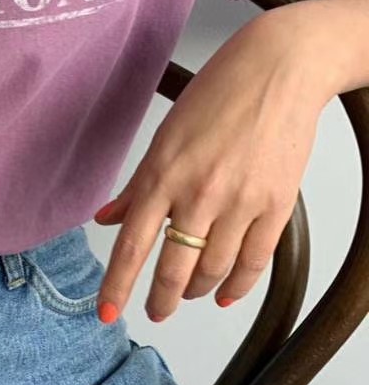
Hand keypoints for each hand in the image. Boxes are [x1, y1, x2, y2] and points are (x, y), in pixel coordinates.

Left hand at [92, 5, 335, 322]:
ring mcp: (240, 202)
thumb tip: (107, 219)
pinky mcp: (277, 205)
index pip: (133, 245)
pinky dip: (237, 285)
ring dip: (196, 291)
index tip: (106, 313)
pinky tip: (224, 294)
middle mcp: (199, 194)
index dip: (117, 285)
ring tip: (187, 295)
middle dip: (161, 299)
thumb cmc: (217, 96)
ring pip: (213, 270)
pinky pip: (254, 261)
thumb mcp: (165, 137)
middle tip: (155, 311)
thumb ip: (138, 186)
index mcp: (163, 175)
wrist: (279, 71)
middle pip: (174, 268)